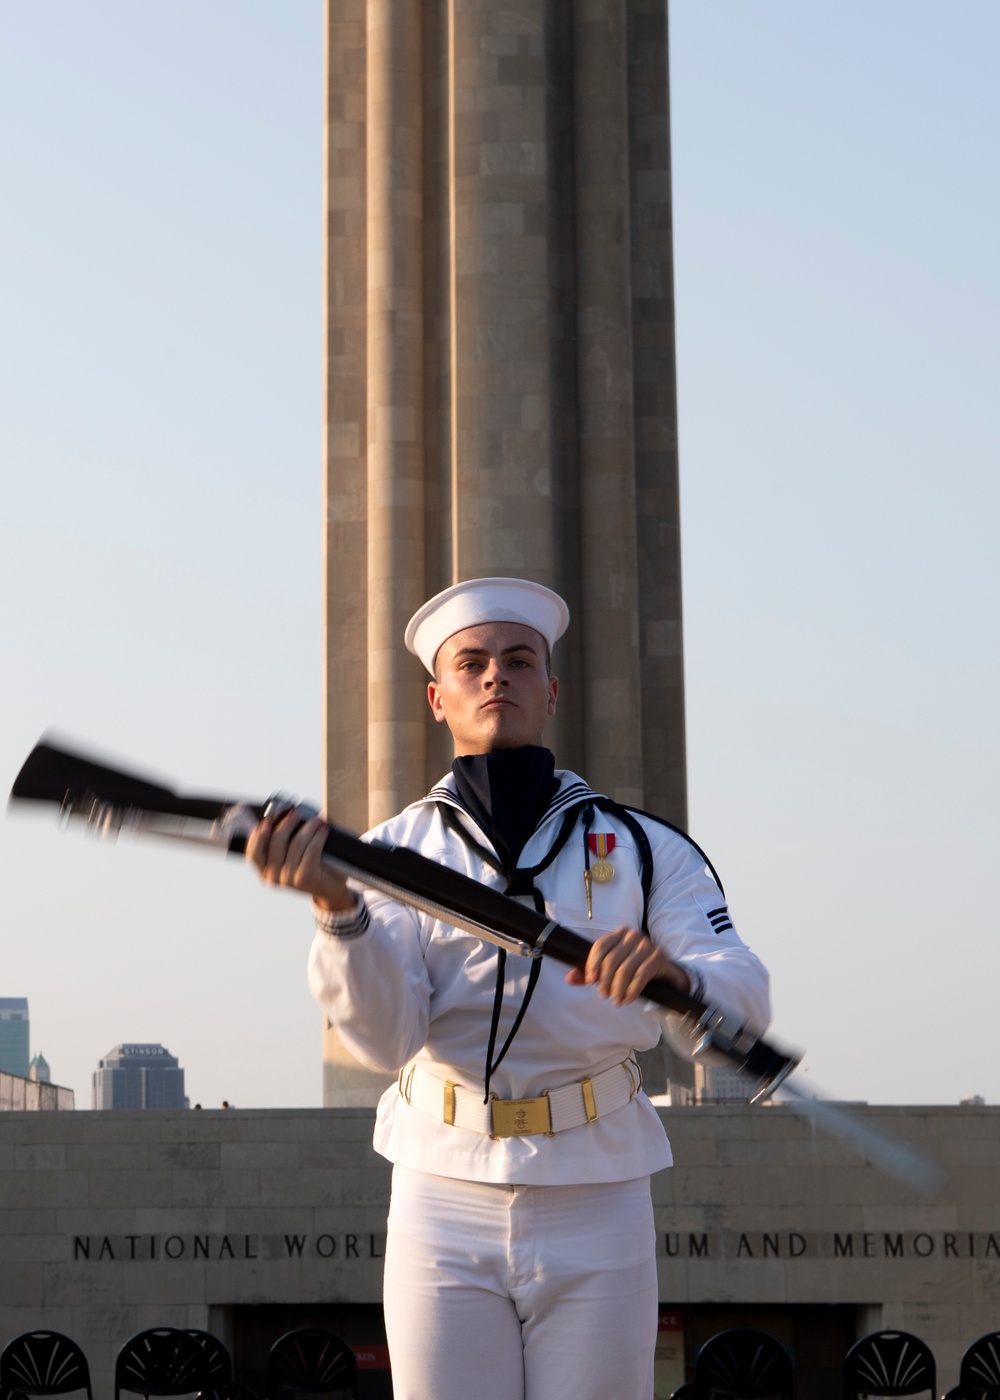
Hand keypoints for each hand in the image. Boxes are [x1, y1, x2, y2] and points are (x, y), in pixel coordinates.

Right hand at [246, 812, 354, 911]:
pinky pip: (311, 849)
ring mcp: (288, 879)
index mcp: (264, 873)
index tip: (267, 820)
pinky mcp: (305, 877)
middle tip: (296, 813)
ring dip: (308, 827)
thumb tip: (280, 816)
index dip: (258, 835)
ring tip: (316, 820)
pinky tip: (323, 829)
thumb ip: (281, 843)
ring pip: (296, 843)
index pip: (253, 853)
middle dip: (287, 823)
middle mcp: (273, 877)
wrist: (329, 889)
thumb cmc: (309, 867)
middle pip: (276, 842)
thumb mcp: (290, 857)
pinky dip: (318, 836)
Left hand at [565, 926, 691, 1005]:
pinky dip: (632, 990)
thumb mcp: (613, 970)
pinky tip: (628, 998)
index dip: (592, 963)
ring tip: (616, 1000)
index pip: (600, 945)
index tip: (590, 980)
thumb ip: (592, 974)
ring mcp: (647, 945)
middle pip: (612, 959)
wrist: (665, 974)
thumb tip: (569, 978)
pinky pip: (641, 975)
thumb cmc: (635, 970)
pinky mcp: (658, 957)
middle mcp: (633, 935)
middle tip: (604, 995)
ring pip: (625, 969)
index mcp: (619, 934)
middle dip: (605, 980)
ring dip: (618, 988)